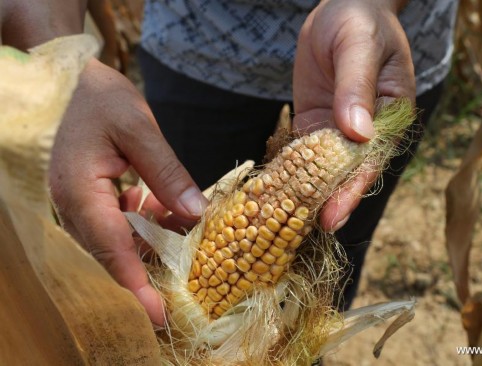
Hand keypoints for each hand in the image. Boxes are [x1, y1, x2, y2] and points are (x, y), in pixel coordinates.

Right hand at [49, 59, 208, 325]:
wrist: (71, 80)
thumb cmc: (100, 98)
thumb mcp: (139, 128)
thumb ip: (167, 172)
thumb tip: (196, 213)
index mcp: (80, 191)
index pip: (111, 250)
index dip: (137, 286)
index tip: (159, 315)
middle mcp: (73, 205)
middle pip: (113, 253)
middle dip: (152, 264)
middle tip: (189, 271)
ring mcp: (77, 202)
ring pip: (117, 240)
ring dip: (152, 239)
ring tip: (183, 225)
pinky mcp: (87, 197)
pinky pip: (115, 224)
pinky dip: (143, 222)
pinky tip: (161, 206)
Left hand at [293, 0, 414, 230]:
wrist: (342, 9)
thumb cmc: (359, 21)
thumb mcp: (359, 46)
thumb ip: (357, 86)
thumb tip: (357, 131)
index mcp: (390, 116)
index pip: (372, 160)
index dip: (352, 189)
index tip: (332, 215)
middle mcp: (366, 132)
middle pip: (347, 174)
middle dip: (328, 202)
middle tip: (304, 232)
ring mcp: (339, 133)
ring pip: (323, 171)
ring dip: (306, 195)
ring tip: (284, 225)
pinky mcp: (315, 128)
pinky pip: (303, 155)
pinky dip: (290, 174)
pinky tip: (274, 195)